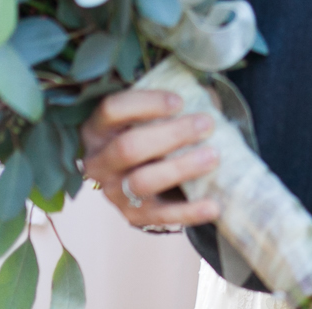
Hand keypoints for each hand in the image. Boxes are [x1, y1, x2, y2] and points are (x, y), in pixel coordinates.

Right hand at [80, 89, 220, 229]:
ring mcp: (114, 193)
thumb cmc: (152, 134)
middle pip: (129, 147)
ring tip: (213, 157)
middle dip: (171, 134)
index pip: (112, 110)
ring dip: (180, 168)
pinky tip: (214, 206)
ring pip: (142, 181)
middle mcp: (98, 162)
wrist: (147, 177)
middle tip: (206, 124)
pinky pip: (161, 216)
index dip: (146, 103)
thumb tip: (207, 94)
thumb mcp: (151, 116)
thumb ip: (171, 104)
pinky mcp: (134, 217)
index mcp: (97, 129)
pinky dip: (189, 212)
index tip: (180, 101)